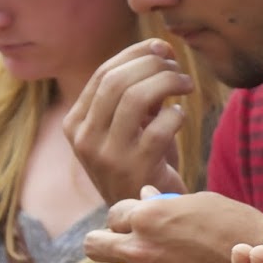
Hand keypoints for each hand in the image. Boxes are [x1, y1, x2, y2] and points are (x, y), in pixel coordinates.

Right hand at [64, 39, 193, 205]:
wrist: (145, 214)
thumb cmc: (142, 160)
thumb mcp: (131, 124)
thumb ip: (138, 88)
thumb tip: (161, 48)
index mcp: (75, 123)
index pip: (103, 73)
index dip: (136, 53)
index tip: (162, 48)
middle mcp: (84, 139)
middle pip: (118, 80)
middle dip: (153, 64)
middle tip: (178, 68)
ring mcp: (106, 156)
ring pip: (136, 97)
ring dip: (168, 82)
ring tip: (186, 85)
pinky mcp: (133, 169)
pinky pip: (159, 127)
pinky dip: (175, 115)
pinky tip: (181, 116)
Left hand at [84, 187, 262, 262]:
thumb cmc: (234, 224)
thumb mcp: (198, 202)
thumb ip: (164, 203)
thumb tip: (142, 196)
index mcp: (149, 215)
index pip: (112, 216)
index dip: (122, 221)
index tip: (131, 228)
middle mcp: (143, 248)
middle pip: (94, 248)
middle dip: (104, 248)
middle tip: (118, 254)